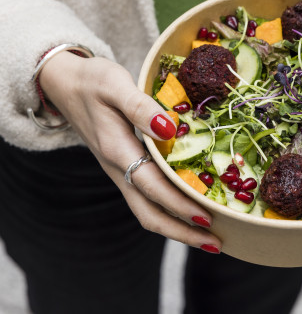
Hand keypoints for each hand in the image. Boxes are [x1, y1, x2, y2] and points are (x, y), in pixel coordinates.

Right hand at [39, 52, 221, 252]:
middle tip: (215, 243)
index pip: (152, 187)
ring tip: (206, 233)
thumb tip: (169, 130)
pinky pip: (146, 195)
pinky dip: (168, 208)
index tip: (207, 218)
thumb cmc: (91, 81)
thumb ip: (140, 107)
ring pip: (147, 208)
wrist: (64, 83)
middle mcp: (117, 168)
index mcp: (117, 150)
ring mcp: (118, 169)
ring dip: (176, 225)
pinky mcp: (122, 164)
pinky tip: (186, 204)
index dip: (179, 205)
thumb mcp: (115, 85)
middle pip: (148, 213)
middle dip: (181, 231)